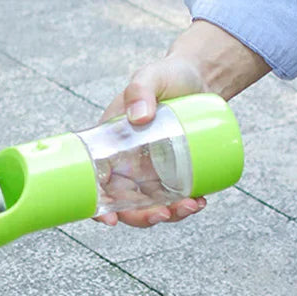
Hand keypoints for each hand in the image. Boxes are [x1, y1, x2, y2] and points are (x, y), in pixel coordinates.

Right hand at [95, 20, 270, 227]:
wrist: (202, 76)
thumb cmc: (168, 74)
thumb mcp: (150, 76)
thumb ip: (141, 89)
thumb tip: (139, 118)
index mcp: (110, 140)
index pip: (95, 178)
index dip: (97, 206)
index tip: (109, 221)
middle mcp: (127, 158)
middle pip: (124, 200)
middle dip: (142, 217)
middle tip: (164, 214)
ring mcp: (152, 165)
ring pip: (152, 202)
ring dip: (168, 214)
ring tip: (191, 205)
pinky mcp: (176, 168)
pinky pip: (175, 194)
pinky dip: (186, 205)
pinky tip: (200, 200)